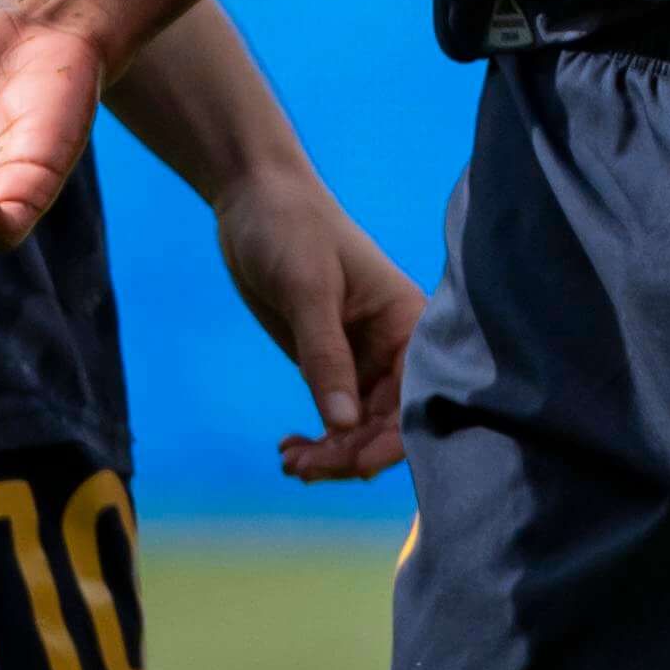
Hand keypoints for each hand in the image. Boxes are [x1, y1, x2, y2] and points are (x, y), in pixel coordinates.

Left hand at [213, 166, 423, 480]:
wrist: (255, 200)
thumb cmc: (292, 229)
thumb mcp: (309, 290)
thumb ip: (326, 357)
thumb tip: (342, 425)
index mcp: (408, 321)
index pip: (415, 395)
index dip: (392, 438)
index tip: (356, 468)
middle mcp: (393, 345)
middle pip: (388, 421)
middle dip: (352, 453)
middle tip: (305, 469)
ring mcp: (360, 358)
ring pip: (358, 427)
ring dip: (330, 453)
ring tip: (291, 463)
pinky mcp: (328, 362)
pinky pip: (333, 415)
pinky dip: (316, 440)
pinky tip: (289, 450)